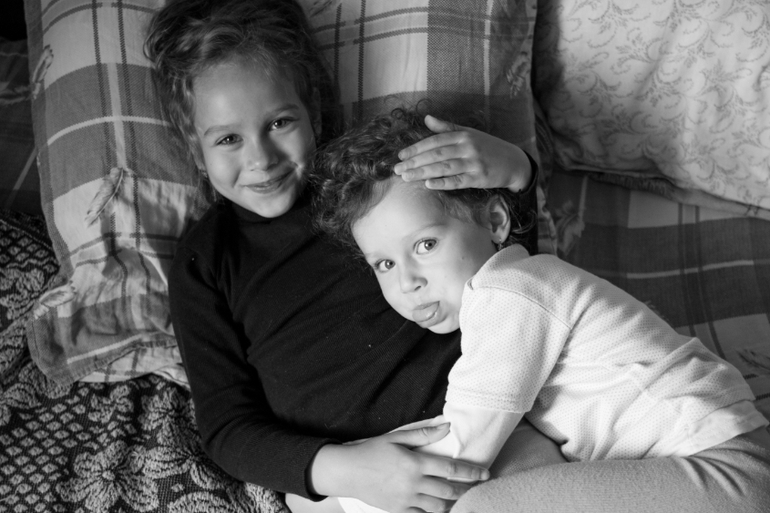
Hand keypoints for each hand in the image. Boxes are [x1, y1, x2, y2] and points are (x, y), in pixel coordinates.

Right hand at [309, 423, 489, 512]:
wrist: (347, 472)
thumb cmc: (371, 450)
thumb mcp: (396, 437)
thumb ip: (423, 434)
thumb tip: (447, 427)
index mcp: (414, 463)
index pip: (450, 468)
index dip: (470, 472)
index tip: (485, 473)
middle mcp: (412, 483)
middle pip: (448, 490)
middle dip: (467, 490)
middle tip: (479, 488)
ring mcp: (405, 499)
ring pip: (438, 507)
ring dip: (453, 504)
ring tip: (463, 499)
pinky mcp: (398, 510)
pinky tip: (442, 509)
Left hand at [394, 115, 532, 192]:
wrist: (513, 162)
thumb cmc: (487, 147)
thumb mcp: (468, 133)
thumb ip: (446, 127)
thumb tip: (426, 118)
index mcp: (463, 135)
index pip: (434, 141)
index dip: (416, 148)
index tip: (401, 156)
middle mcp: (467, 147)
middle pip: (436, 155)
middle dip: (415, 162)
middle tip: (397, 169)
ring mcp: (473, 163)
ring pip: (444, 168)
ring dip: (423, 172)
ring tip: (406, 177)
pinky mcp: (479, 178)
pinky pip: (457, 181)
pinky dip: (442, 183)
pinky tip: (428, 184)